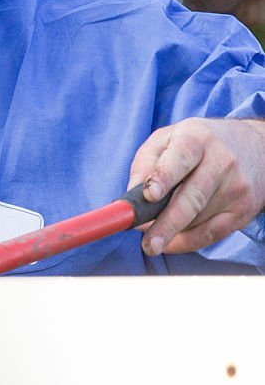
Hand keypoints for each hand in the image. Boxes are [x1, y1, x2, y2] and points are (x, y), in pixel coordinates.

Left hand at [128, 117, 264, 254]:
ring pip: (196, 221)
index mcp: (196, 140)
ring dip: (172, 230)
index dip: (163, 178)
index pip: (180, 159)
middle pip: (191, 198)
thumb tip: (131, 200)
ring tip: (160, 227)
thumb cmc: (199, 146)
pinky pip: (210, 234)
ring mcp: (236, 187)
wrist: (255, 146)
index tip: (149, 195)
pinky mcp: (243, 209)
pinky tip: (173, 239)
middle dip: (167, 224)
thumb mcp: (167, 140)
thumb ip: (143, 166)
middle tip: (149, 245)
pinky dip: (186, 242)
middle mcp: (221, 161)